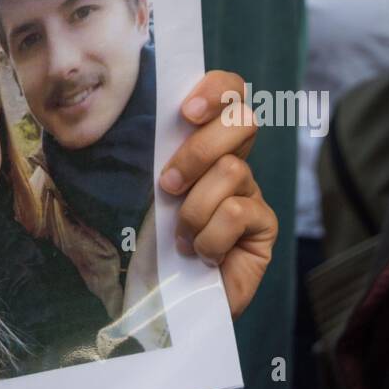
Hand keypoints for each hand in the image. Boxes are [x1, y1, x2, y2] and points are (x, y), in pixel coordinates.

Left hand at [159, 71, 276, 320]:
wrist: (167, 299)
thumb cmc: (148, 238)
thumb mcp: (139, 188)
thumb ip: (143, 152)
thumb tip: (123, 116)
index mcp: (205, 141)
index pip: (230, 91)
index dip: (217, 89)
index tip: (185, 111)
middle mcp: (234, 160)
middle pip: (244, 120)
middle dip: (199, 150)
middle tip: (168, 184)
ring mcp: (253, 192)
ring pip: (232, 170)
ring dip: (194, 208)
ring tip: (180, 236)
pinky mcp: (265, 226)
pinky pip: (239, 212)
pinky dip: (210, 236)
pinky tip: (201, 254)